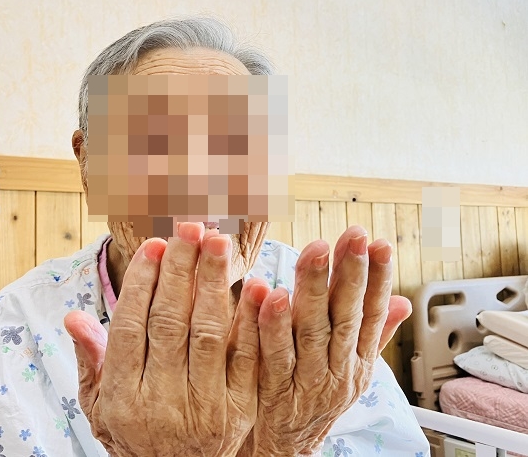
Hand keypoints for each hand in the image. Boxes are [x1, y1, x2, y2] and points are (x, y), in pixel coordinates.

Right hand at [65, 223, 269, 456]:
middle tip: (190, 227)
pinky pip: (246, 359)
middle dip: (180, 270)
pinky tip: (257, 286)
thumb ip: (90, 362)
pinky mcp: (240, 411)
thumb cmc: (135, 437)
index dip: (141, 283)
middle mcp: (161, 402)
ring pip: (207, 334)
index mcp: (122, 398)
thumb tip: (73, 317)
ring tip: (217, 241)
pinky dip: (252, 321)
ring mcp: (204, 408)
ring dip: (214, 283)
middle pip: (169, 323)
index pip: (130, 328)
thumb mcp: (100, 410)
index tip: (154, 244)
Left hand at [246, 225, 403, 455]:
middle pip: (345, 317)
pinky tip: (269, 292)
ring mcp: (307, 381)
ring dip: (314, 289)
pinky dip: (272, 324)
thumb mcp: (353, 368)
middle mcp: (338, 369)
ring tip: (315, 252)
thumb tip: (403, 302)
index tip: (379, 243)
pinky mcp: (275, 390)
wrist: (288, 445)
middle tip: (352, 235)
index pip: (371, 313)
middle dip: (351, 273)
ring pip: (312, 330)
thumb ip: (374, 333)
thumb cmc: (317, 396)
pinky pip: (273, 353)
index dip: (378, 278)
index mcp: (357, 360)